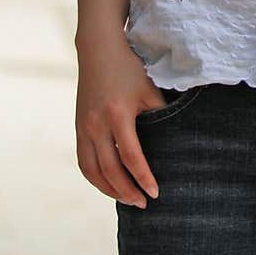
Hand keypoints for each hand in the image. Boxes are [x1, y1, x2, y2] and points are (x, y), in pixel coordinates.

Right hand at [75, 38, 166, 209]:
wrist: (98, 50)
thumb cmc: (130, 68)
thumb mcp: (149, 88)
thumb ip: (161, 114)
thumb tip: (178, 139)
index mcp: (118, 114)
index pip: (131, 156)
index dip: (143, 178)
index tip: (155, 193)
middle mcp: (97, 124)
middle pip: (109, 170)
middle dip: (126, 191)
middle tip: (143, 204)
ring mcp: (84, 127)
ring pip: (92, 170)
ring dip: (108, 189)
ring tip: (127, 199)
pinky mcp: (78, 127)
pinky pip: (84, 161)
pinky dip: (95, 178)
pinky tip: (108, 185)